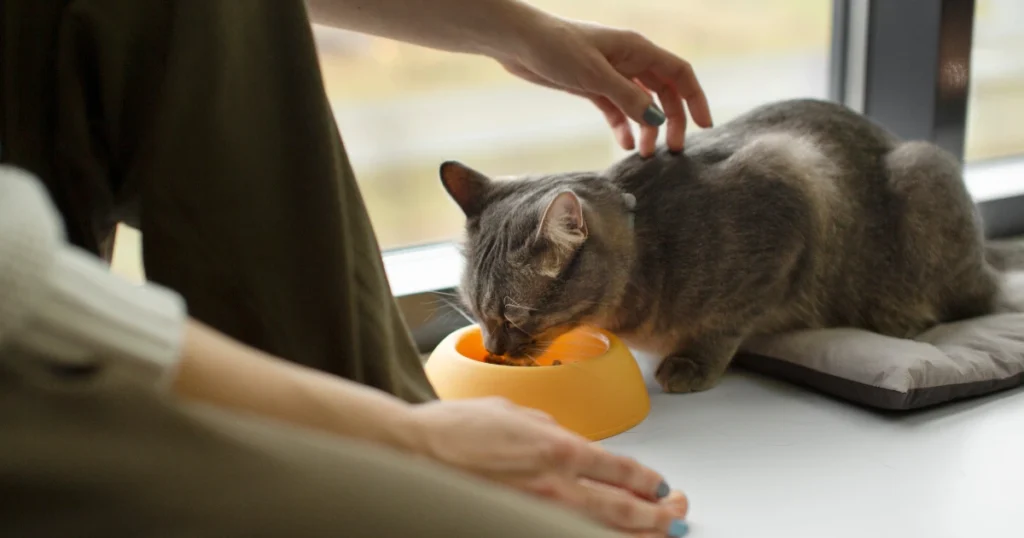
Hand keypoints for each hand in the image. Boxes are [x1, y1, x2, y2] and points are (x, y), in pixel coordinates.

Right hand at [401, 397, 689, 536]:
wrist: (413, 454)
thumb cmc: (454, 431)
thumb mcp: (515, 413)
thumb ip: (551, 429)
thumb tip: (573, 442)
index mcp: (559, 448)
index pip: (623, 470)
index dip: (649, 482)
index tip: (660, 485)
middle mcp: (556, 485)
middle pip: (625, 510)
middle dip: (660, 514)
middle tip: (676, 512)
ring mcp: (538, 513)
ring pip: (603, 533)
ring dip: (639, 535)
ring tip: (659, 534)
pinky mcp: (517, 526)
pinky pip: (566, 536)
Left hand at [499, 17, 712, 157]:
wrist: (518, 43)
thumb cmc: (556, 48)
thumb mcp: (595, 75)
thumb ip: (629, 98)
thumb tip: (657, 120)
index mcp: (637, 49)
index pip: (679, 73)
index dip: (695, 99)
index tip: (704, 127)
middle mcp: (629, 60)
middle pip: (663, 92)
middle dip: (671, 121)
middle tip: (671, 151)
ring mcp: (611, 73)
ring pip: (640, 104)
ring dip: (645, 128)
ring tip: (643, 154)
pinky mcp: (592, 86)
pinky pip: (616, 108)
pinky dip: (622, 126)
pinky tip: (622, 144)